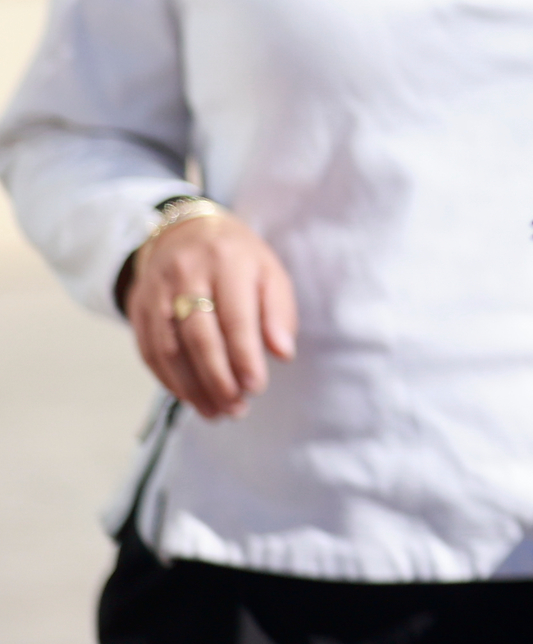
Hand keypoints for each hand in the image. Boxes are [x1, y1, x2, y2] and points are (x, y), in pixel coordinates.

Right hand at [120, 210, 296, 419]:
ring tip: (216, 412)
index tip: (256, 387)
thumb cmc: (238, 259)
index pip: (234, 317)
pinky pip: (150, 352)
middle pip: (199, 336)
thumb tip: (283, 353)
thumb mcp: (269, 272)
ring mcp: (156, 293)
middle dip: (218, 379)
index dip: (244, 356)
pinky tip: (190, 398)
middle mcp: (186, 275)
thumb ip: (279, 311)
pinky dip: (169, 381)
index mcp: (226, 262)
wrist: (183, 232)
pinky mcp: (138, 309)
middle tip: (237, 408)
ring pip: (169, 349)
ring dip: (192, 388)